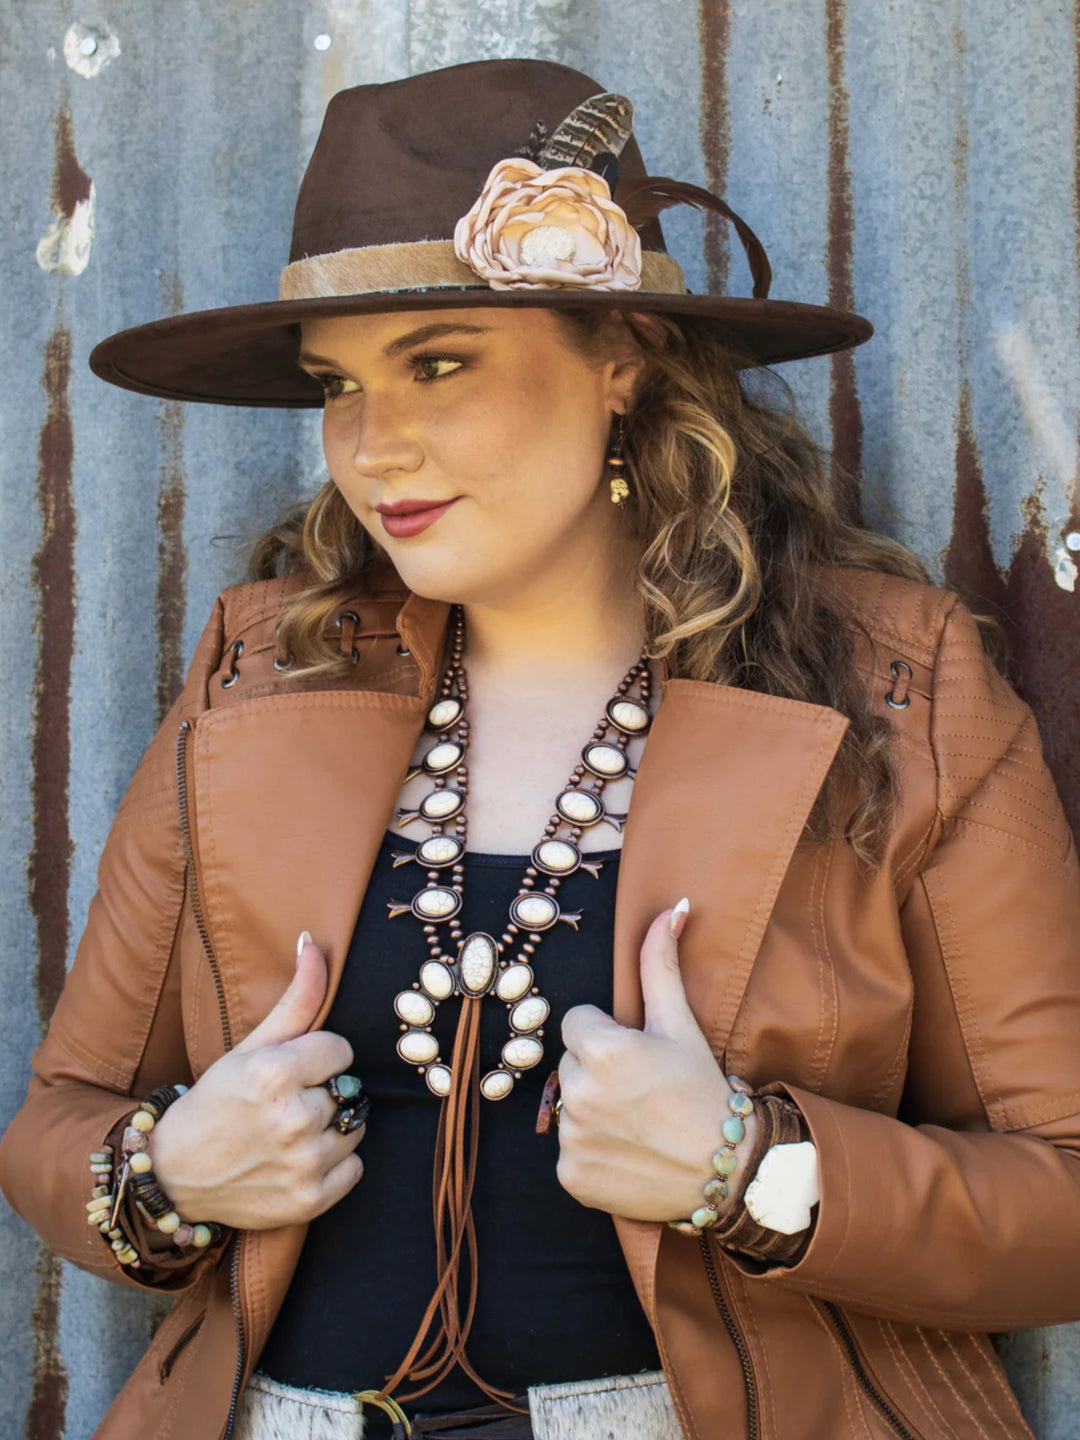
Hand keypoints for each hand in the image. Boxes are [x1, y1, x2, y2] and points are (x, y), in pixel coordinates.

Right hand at [146, 934, 364, 1229]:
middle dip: (322, 1092)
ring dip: (332, 1127)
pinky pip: (355, 1168)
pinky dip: (335, 1165)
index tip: (291, 1071)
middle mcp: (292, 1119)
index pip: (341, 1050)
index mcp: (275, 1073)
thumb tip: (313, 942)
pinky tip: (298, 1160)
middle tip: (284, 1105)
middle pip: (348, 1090)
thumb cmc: (216, 1101)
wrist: (174, 1173)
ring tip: (291, 1131)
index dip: (318, 1058)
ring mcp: (302, 1164)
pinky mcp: (309, 1200)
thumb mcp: (250, 1045)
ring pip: (355, 1127)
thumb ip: (296, 998)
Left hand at [556, 900, 756, 1221]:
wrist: (726, 1169)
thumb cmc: (702, 1089)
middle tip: (643, 1090)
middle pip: (572, 1064)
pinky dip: (593, 1154)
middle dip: (599, 1071)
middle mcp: (581, 1093)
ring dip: (595, 1111)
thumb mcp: (679, 1023)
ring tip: (638, 1123)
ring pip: (570, 1106)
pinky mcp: (572, 1177)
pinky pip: (570, 1152)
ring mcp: (574, 1139)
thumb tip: (671, 906)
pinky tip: (629, 1154)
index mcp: (603, 1049)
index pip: (577, 1023)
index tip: (639, 1056)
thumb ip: (660, 964)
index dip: (608, 1036)